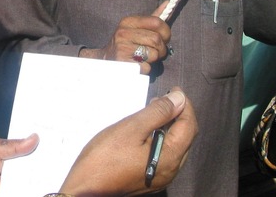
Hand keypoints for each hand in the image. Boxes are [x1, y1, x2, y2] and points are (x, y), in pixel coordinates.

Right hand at [59, 88, 196, 195]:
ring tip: (155, 110)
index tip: (175, 89)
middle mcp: (171, 171)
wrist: (86, 187)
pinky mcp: (150, 179)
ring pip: (176, 146)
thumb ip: (158, 113)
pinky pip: (165, 155)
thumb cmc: (105, 157)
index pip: (189, 126)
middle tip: (164, 98)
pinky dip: (162, 138)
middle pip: (185, 137)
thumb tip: (180, 99)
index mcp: (170, 158)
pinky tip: (148, 131)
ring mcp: (161, 177)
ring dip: (170, 126)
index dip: (185, 105)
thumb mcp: (131, 128)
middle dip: (179, 115)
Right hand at [79, 2, 170, 73]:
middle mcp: (123, 33)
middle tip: (155, 51)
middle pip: (156, 39)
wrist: (106, 60)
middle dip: (161, 49)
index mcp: (128, 21)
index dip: (166, 32)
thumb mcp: (136, 28)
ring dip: (153, 59)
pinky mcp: (124, 64)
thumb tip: (168, 3)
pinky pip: (147, 67)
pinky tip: (138, 64)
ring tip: (145, 57)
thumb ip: (152, 18)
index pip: (156, 22)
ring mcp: (122, 48)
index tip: (164, 38)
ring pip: (154, 54)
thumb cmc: (127, 43)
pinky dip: (146, 68)